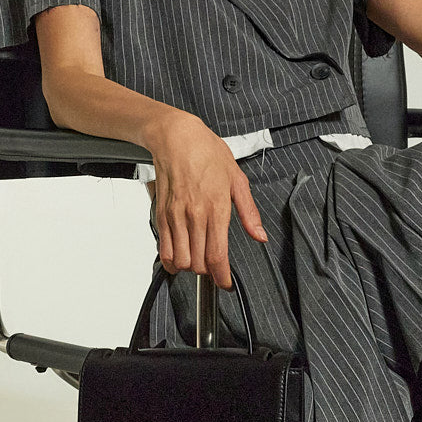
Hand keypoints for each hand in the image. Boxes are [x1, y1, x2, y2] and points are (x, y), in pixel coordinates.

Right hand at [144, 111, 268, 289]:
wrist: (177, 138)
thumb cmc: (207, 152)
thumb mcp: (237, 179)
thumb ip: (248, 212)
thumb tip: (259, 235)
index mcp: (216, 208)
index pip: (217, 255)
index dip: (222, 277)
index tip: (225, 283)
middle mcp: (194, 216)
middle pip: (198, 263)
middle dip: (208, 272)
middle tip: (214, 267)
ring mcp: (175, 216)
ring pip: (181, 260)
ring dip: (190, 267)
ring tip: (197, 261)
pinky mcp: (161, 214)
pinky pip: (163, 249)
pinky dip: (171, 260)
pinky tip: (179, 257)